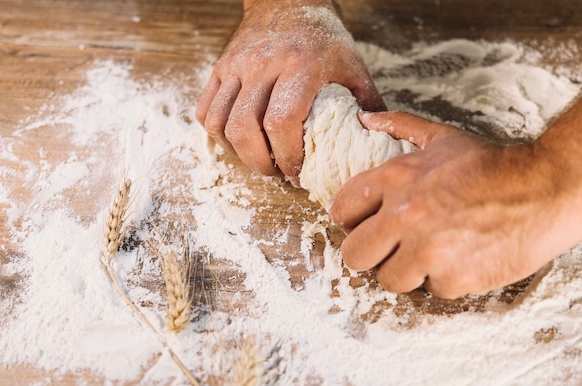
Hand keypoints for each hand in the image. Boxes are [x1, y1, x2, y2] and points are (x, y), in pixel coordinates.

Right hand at [196, 0, 384, 184]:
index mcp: (300, 65)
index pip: (281, 123)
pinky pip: (205, 112)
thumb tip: (375, 144)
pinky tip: (240, 141)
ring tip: (260, 159)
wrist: (288, 0)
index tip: (299, 173)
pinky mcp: (219, 68)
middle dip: (261, 163)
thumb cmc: (323, 39)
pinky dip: (218, 136)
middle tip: (278, 172)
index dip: (288, 157)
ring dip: (238, 153)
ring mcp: (235, 65)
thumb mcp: (353, 67)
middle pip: (244, 129)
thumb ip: (368, 106)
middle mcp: (262, 64)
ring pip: (220, 124)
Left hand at [329, 111, 581, 298]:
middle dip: (371, 254)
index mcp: (395, 179)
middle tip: (393, 247)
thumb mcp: (443, 138)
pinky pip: (430, 289)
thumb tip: (364, 119)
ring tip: (432, 252)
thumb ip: (400, 126)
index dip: (352, 222)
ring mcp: (427, 251)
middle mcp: (404, 216)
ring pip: (389, 279)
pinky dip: (444, 279)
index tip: (367, 225)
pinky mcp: (453, 279)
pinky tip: (462, 257)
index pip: (341, 212)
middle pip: (354, 256)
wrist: (547, 189)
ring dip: (407, 270)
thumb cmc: (492, 164)